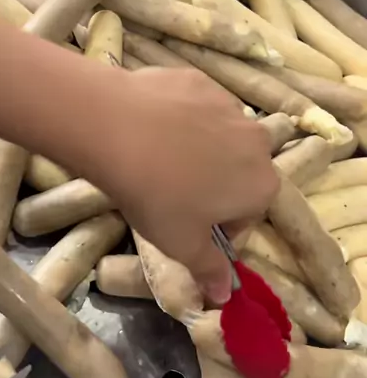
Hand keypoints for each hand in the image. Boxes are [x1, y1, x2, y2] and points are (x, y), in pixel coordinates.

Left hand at [96, 67, 278, 303]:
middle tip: (168, 193)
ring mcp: (229, 105)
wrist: (116, 129)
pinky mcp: (200, 80)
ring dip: (198, 150)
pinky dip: (179, 118)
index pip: (244, 216)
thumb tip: (223, 297)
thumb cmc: (156, 196)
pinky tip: (149, 127)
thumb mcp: (181, 244)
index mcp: (262, 186)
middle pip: (237, 173)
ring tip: (156, 159)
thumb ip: (209, 270)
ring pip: (218, 138)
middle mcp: (257, 142)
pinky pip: (195, 107)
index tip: (183, 227)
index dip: (214, 227)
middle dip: (211, 185)